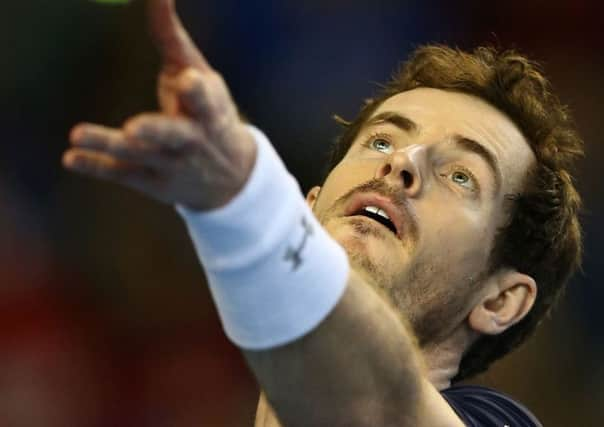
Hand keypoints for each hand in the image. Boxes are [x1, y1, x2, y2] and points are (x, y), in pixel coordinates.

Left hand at [63, 0, 255, 210]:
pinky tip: (72, 159)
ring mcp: (172, 164)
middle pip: (173, 135)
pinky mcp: (154, 181)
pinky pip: (123, 173)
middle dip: (156, 131)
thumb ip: (172, 36)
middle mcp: (192, 140)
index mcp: (210, 111)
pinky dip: (97, 167)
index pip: (206, 102)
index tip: (186, 82)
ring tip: (77, 134)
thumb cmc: (209, 113)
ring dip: (110, 145)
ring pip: (140, 155)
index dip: (197, 93)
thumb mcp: (199, 74)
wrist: (232, 175)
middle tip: (134, 128)